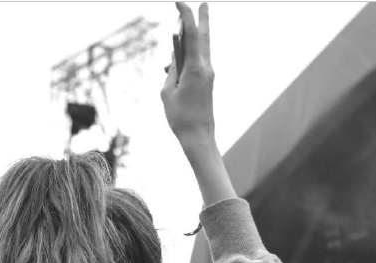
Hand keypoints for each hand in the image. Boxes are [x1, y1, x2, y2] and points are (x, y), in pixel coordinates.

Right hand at [161, 3, 214, 145]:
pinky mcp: (207, 82)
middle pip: (205, 37)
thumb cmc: (180, 117)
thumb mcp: (167, 91)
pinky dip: (187, 56)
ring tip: (182, 29)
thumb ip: (171, 70)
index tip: (179, 2)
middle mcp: (206, 68)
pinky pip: (197, 62)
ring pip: (201, 49)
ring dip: (192, 37)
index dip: (186, 16)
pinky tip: (174, 60)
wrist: (199, 137)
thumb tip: (175, 57)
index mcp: (196, 68)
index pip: (192, 34)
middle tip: (205, 3)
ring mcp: (208, 75)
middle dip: (203, 18)